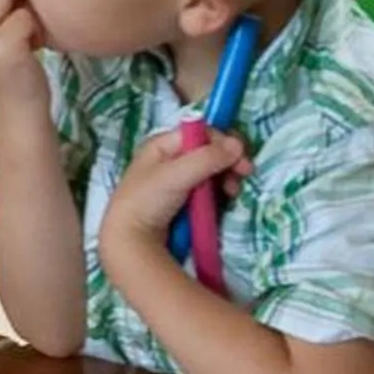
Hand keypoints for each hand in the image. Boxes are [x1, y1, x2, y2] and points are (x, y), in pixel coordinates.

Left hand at [98, 126, 246, 248]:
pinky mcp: (182, 198)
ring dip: (227, 177)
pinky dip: (219, 191)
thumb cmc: (147, 201)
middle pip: (208, 150)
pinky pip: (207, 188)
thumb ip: (207, 158)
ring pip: (211, 170)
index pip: (200, 132)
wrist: (129, 240)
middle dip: (228, 160)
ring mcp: (175, 179)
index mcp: (161, 145)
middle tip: (245, 173)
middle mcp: (168, 158)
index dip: (221, 141)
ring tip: (233, 191)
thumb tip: (237, 145)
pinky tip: (225, 198)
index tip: (240, 156)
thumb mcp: (176, 175)